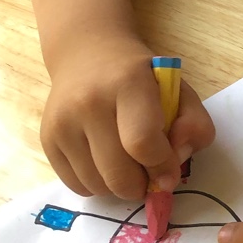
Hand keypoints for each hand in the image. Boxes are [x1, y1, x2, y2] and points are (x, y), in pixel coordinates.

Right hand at [40, 35, 214, 199]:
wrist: (88, 55)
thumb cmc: (142, 78)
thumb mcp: (179, 90)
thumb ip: (195, 124)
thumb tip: (177, 158)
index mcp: (127, 84)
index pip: (142, 143)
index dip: (161, 167)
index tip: (169, 173)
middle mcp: (88, 102)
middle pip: (118, 174)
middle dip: (142, 185)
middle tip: (150, 174)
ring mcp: (62, 123)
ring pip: (98, 186)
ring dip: (121, 187)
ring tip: (129, 164)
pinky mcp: (47, 140)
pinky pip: (77, 186)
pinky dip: (99, 184)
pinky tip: (107, 162)